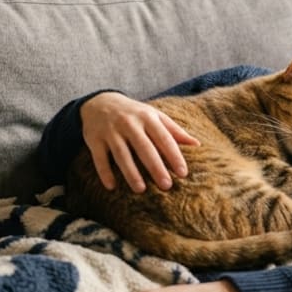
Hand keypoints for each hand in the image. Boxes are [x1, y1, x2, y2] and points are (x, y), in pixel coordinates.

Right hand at [80, 92, 197, 191]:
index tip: (183, 173)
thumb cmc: (134, 113)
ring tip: (141, 189)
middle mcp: (129, 123)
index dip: (174, 156)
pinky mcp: (94, 139)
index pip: (164, 138)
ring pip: (121, 154)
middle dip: (156, 167)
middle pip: (144, 148)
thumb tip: (197, 144)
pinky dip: (105, 172)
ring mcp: (111, 131)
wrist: (100, 102)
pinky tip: (111, 186)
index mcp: (148, 117)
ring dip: (131, 172)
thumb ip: (174, 130)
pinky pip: (99, 158)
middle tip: (166, 186)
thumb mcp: (154, 116)